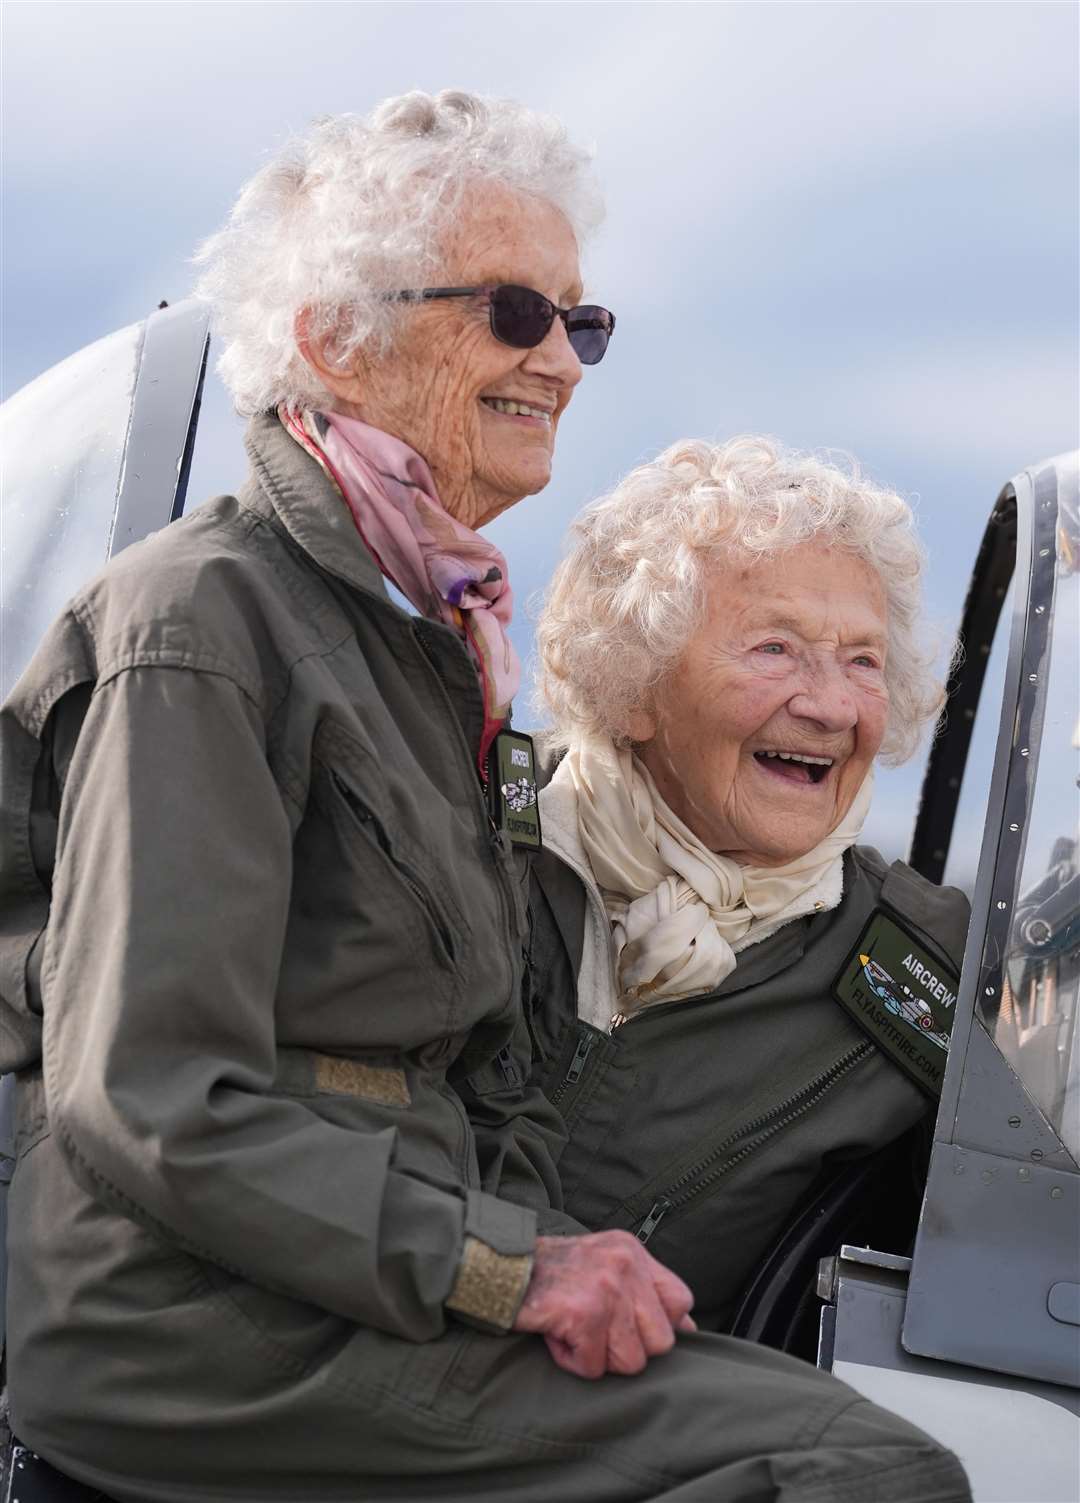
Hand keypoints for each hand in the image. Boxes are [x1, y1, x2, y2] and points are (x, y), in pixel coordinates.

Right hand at [512, 1231, 696, 1378]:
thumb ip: (644, 1292)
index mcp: (632, 1251)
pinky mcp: (584, 1313)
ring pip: (630, 1361)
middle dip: (626, 1348)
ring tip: (573, 1331)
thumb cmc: (550, 1274)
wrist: (497, 1267)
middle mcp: (626, 1265)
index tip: (628, 1326)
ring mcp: (607, 1288)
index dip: (658, 1326)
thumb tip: (689, 1330)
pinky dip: (571, 1360)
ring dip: (597, 1356)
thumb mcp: (603, 1265)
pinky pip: (593, 1367)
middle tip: (593, 1330)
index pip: (681, 1302)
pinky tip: (556, 1336)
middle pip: (661, 1342)